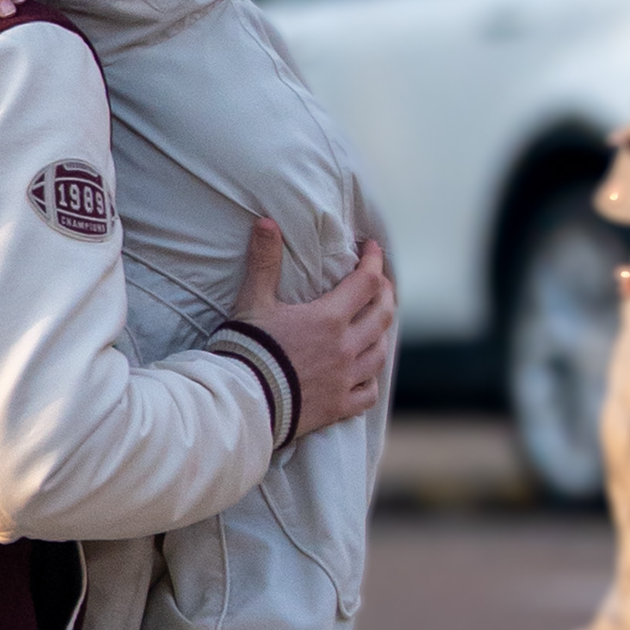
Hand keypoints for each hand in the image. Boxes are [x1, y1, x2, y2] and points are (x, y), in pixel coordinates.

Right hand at [239, 213, 396, 435]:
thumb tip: (266, 222)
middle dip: (385, 294)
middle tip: (380, 284)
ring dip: (381, 335)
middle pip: (383, 315)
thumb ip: (264, 262)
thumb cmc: (247, 349)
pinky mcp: (339, 406)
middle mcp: (346, 347)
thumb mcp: (253, 302)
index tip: (372, 249)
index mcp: (329, 318)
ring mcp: (346, 379)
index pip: (367, 282)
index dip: (374, 261)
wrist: (243, 401)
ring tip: (376, 326)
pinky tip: (365, 376)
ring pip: (380, 353)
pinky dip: (371, 381)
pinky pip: (369, 393)